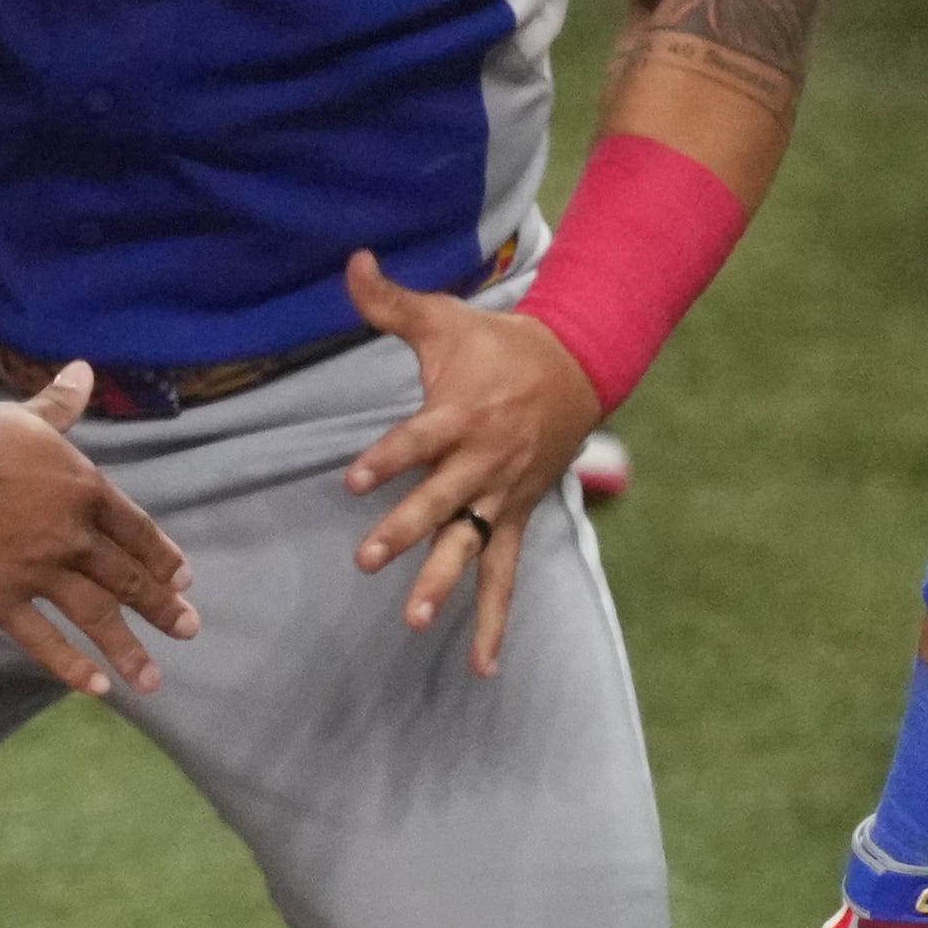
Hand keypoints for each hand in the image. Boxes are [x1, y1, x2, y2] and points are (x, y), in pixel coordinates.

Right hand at [0, 364, 198, 695]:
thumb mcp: (28, 417)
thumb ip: (61, 404)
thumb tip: (83, 371)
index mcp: (86, 491)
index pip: (136, 530)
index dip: (161, 556)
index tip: (183, 579)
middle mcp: (74, 536)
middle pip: (126, 576)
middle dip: (161, 606)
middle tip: (188, 629)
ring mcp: (41, 571)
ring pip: (96, 615)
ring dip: (129, 649)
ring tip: (153, 679)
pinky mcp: (1, 600)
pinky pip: (43, 640)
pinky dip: (72, 666)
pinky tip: (97, 689)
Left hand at [339, 252, 601, 676]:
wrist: (577, 369)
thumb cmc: (498, 345)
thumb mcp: (446, 318)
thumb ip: (391, 301)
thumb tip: (350, 262)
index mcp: (460, 415)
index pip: (418, 440)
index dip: (387, 459)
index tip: (355, 480)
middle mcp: (481, 462)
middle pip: (440, 501)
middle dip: (406, 530)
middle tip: (367, 559)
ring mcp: (501, 496)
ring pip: (471, 545)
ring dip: (446, 585)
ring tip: (416, 620)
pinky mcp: (514, 517)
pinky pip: (505, 576)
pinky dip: (496, 622)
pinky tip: (481, 666)